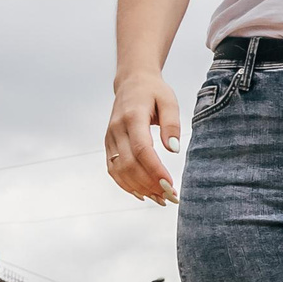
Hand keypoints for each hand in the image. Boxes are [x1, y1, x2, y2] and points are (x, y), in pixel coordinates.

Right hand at [107, 74, 183, 204]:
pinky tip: (143, 194)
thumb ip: (172, 123)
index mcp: (132, 116)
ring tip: (160, 199)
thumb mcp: (169, 100)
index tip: (170, 184)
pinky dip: (126, 185)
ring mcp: (109, 138)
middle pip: (129, 164)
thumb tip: (173, 149)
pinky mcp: (108, 145)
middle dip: (149, 184)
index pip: (141, 149)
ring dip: (139, 188)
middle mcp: (116, 129)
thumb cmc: (154, 91)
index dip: (154, 170)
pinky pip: (113, 169)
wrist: (131, 82)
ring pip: (119, 171)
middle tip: (170, 197)